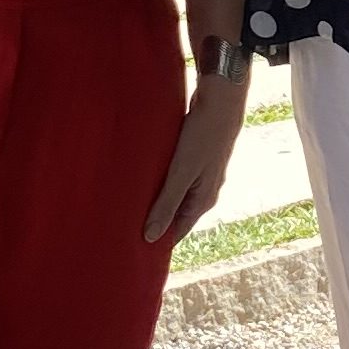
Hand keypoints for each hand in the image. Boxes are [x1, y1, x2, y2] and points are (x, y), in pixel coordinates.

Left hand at [143, 75, 250, 246]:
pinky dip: (162, 181)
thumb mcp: (181, 173)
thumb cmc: (203, 136)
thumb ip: (166, 204)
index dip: (158, 240)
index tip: (135, 249)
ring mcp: (202, 173)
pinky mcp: (197, 157)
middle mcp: (204, 191)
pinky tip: (147, 176)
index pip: (178, 232)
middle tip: (126, 226)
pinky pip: (176, 177)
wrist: (223, 100)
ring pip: (176, 195)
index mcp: (203, 201)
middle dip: (155, 221)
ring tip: (131, 203)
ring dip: (157, 200)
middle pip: (177, 215)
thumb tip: (150, 237)